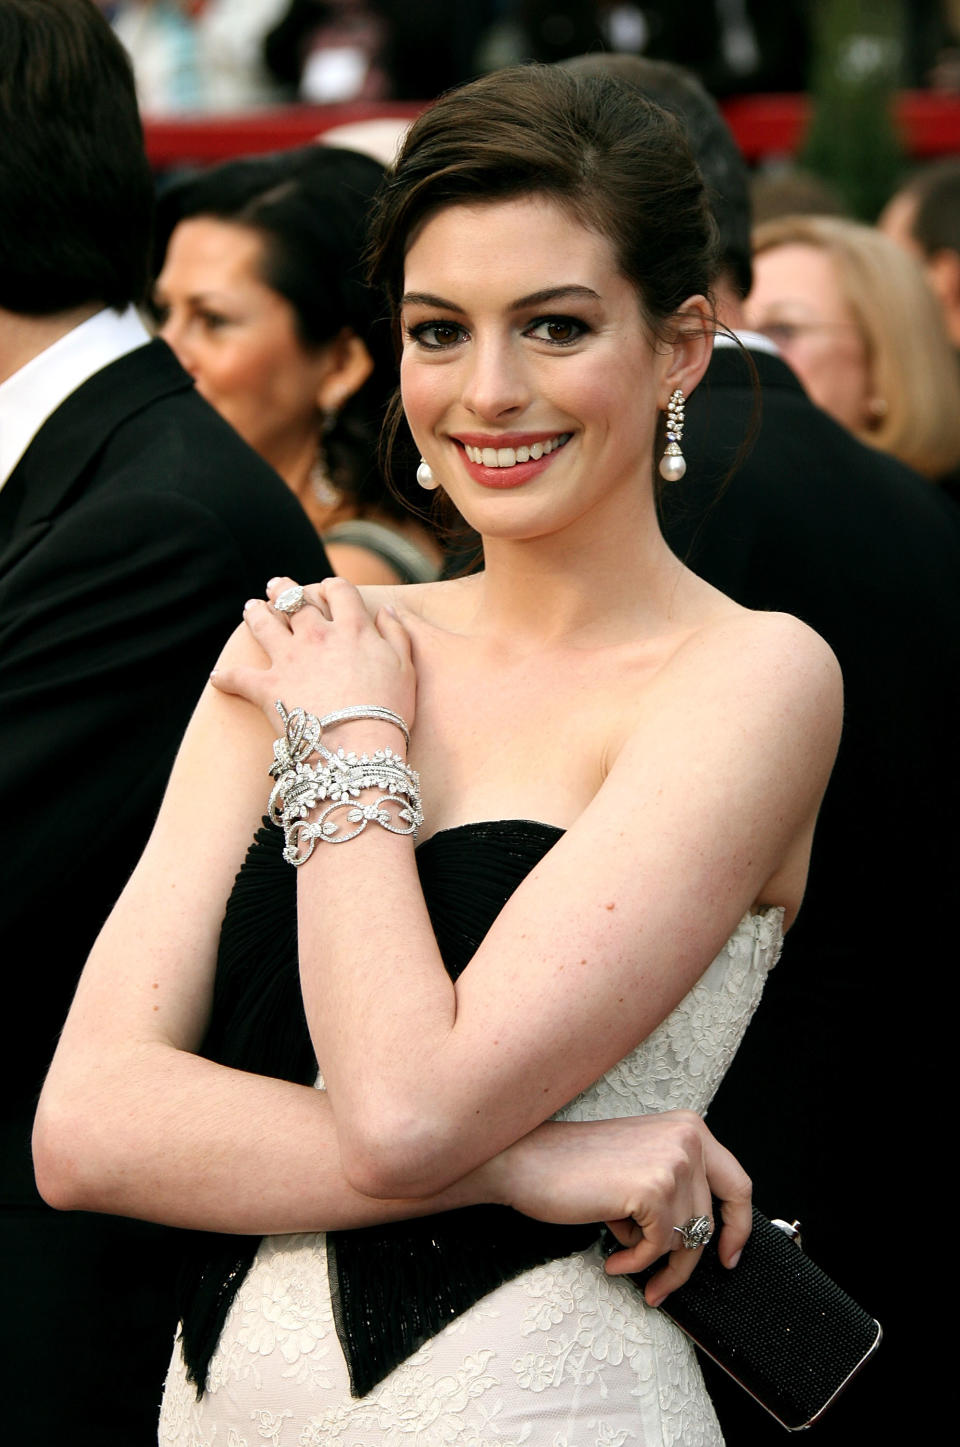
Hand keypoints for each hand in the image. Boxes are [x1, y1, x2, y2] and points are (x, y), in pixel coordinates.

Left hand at [211, 576, 416, 735]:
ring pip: (264, 624)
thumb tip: (386, 609)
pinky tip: (218, 678)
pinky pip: (238, 677)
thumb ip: (396, 633)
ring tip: (251, 608)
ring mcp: (289, 659)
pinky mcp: (267, 687)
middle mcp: (317, 635)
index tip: (327, 589)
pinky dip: (226, 678)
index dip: (331, 587)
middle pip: (295, 600)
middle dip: (284, 590)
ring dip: (256, 613)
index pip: (339, 591)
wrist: (359, 746)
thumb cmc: (390, 710)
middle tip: (276, 586)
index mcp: (352, 628)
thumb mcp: (406, 667)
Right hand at [485, 1110, 750, 1306]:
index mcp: (688, 1127)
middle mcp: (688, 1138)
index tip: (729, 1257)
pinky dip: (636, 1262)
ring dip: (653, 1262)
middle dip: (690, 1260)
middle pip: (710, 1220)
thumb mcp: (640, 1162)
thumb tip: (700, 1237)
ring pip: (685, 1239)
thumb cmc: (575, 1169)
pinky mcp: (653, 1190)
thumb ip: (674, 1183)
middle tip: (668, 1286)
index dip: (740, 1226)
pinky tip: (613, 1260)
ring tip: (622, 1260)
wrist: (528, 1161)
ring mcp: (674, 1162)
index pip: (737, 1183)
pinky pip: (659, 1247)